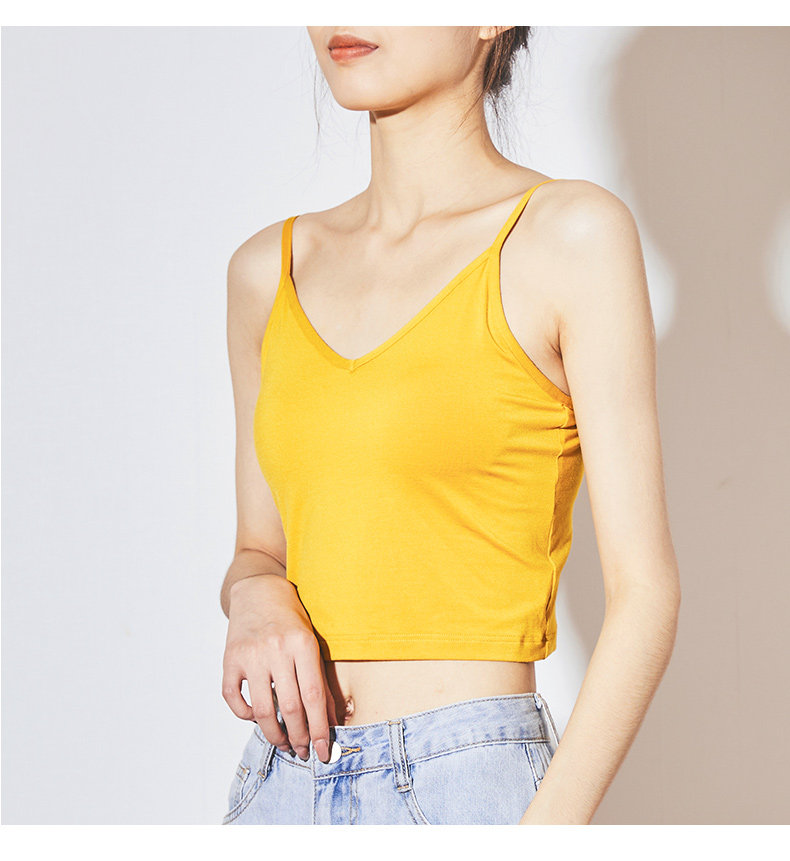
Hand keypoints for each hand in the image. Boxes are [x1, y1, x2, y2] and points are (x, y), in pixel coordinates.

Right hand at [222, 573, 336, 762]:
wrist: (259, 591)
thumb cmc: (291, 619)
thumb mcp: (312, 642)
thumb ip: (320, 679)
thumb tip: (331, 720)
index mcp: (302, 644)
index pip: (314, 697)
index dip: (320, 729)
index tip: (324, 751)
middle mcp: (276, 649)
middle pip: (290, 708)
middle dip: (300, 737)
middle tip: (304, 751)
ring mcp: (251, 655)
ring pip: (263, 710)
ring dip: (275, 734)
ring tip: (285, 743)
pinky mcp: (230, 659)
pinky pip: (234, 698)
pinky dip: (245, 715)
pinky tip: (256, 718)